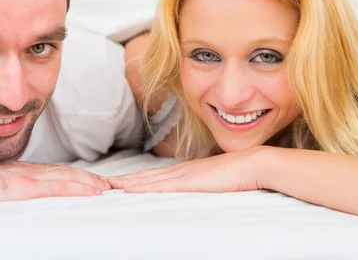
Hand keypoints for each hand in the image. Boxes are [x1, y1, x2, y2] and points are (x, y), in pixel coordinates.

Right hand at [0, 156, 110, 205]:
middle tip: (107, 184)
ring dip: (88, 183)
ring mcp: (26, 178)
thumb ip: (1, 190)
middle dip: (88, 178)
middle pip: (65, 174)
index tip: (89, 182)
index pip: (53, 173)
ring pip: (66, 178)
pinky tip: (90, 191)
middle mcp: (27, 171)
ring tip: (106, 188)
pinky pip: (57, 188)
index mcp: (18, 172)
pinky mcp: (24, 187)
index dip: (73, 176)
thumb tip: (6, 196)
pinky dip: (77, 188)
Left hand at [108, 147, 265, 192]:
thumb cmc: (240, 175)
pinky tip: (129, 189)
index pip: (155, 177)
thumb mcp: (216, 183)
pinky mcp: (188, 182)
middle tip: (103, 184)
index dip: (136, 180)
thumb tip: (197, 193)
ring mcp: (184, 175)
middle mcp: (181, 171)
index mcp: (187, 172)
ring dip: (127, 184)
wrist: (254, 164)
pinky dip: (142, 188)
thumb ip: (204, 186)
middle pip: (146, 177)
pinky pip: (160, 186)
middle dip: (125, 181)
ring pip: (148, 180)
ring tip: (109, 186)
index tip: (119, 183)